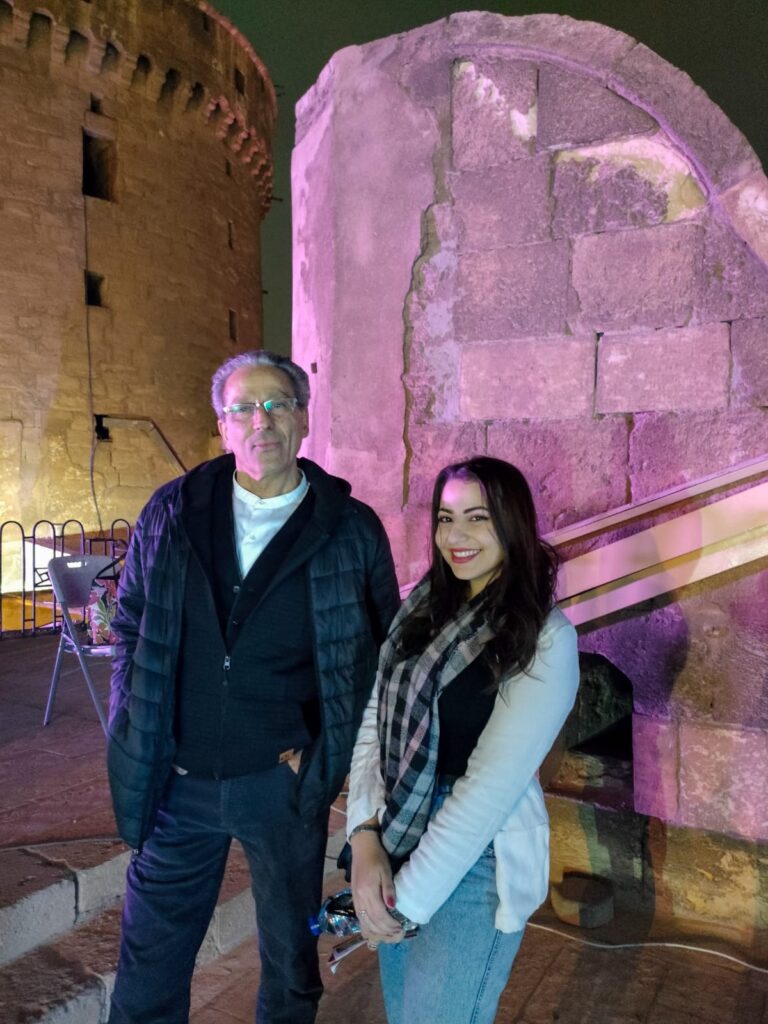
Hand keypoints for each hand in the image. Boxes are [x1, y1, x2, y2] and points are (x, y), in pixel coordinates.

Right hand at [350, 831, 403, 945]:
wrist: (362, 848)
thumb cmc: (376, 857)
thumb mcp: (386, 870)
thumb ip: (388, 889)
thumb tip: (392, 907)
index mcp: (367, 891)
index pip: (379, 915)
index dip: (390, 925)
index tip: (401, 928)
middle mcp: (359, 898)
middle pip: (372, 923)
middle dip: (386, 932)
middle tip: (399, 934)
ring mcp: (355, 900)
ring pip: (364, 924)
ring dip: (377, 934)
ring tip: (390, 935)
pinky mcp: (354, 900)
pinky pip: (360, 920)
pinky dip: (368, 929)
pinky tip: (376, 932)